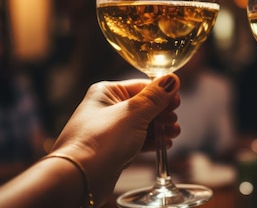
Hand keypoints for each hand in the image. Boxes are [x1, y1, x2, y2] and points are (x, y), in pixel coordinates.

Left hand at [52, 74, 180, 204]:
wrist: (79, 178)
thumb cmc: (101, 141)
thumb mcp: (134, 114)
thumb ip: (156, 97)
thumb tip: (172, 79)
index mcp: (107, 92)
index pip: (142, 86)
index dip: (162, 94)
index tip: (177, 103)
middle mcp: (106, 108)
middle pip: (143, 105)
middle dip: (162, 113)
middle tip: (173, 121)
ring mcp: (109, 130)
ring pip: (142, 124)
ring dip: (160, 128)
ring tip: (172, 134)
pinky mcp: (112, 149)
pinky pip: (136, 140)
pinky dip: (151, 141)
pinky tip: (163, 145)